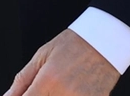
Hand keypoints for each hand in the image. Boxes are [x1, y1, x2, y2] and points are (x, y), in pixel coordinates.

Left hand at [5, 28, 119, 95]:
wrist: (107, 39)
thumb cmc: (75, 44)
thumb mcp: (43, 55)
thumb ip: (22, 80)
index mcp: (48, 81)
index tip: (23, 95)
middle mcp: (65, 93)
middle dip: (38, 95)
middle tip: (45, 87)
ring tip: (59, 85)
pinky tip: (71, 88)